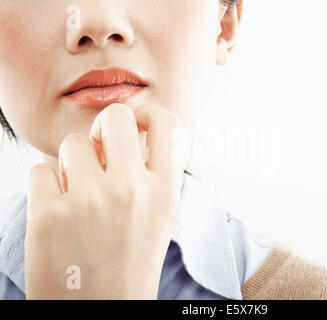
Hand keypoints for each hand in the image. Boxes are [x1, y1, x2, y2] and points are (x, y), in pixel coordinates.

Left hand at [24, 104, 188, 299]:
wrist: (100, 312)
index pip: (166, 122)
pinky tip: (58, 213)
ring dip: (71, 164)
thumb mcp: (161, 218)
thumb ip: (156, 173)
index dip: (147, 115)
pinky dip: (46, 187)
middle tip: (98, 149)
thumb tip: (139, 130)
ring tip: (77, 195)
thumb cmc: (130, 263)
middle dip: (103, 127)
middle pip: (115, 116)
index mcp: (164, 192)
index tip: (135, 126)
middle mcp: (132, 191)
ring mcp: (91, 201)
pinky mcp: (50, 215)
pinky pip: (40, 170)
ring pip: (72, 143)